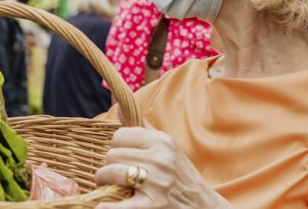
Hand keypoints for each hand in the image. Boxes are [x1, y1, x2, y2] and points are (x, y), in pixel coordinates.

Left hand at [95, 123, 231, 208]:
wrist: (202, 206)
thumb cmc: (181, 176)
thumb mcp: (168, 148)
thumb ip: (143, 129)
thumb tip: (120, 108)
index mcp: (162, 142)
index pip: (120, 135)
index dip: (117, 147)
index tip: (121, 156)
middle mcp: (159, 159)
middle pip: (113, 155)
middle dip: (109, 165)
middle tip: (114, 174)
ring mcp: (155, 183)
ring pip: (111, 172)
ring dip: (104, 181)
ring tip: (109, 185)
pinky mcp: (151, 206)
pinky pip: (116, 205)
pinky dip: (107, 206)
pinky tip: (105, 204)